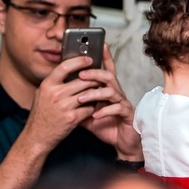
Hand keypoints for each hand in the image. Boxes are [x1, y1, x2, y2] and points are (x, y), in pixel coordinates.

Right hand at [19, 55, 101, 154]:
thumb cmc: (40, 115)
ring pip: (88, 93)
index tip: (89, 59)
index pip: (65, 66)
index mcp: (47, 85)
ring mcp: (64, 106)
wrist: (37, 136)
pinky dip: (93, 107)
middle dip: (93, 79)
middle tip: (99, 79)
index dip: (79, 61)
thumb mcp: (42, 94)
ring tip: (98, 92)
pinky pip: (89, 108)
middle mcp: (55, 93)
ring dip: (95, 92)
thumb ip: (54, 83)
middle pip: (82, 80)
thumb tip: (68, 71)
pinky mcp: (72, 118)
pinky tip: (93, 107)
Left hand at [76, 43, 142, 158]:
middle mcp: (117, 93)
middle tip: (80, 75)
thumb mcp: (87, 114)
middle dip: (94, 73)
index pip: (106, 69)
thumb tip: (61, 98)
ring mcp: (123, 103)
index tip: (100, 44)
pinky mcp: (127, 115)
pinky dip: (104, 111)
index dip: (105, 56)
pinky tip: (95, 115)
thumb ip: (78, 105)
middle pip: (108, 76)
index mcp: (107, 90)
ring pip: (111, 91)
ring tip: (81, 98)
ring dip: (95, 93)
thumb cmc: (106, 127)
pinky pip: (117, 108)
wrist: (122, 143)